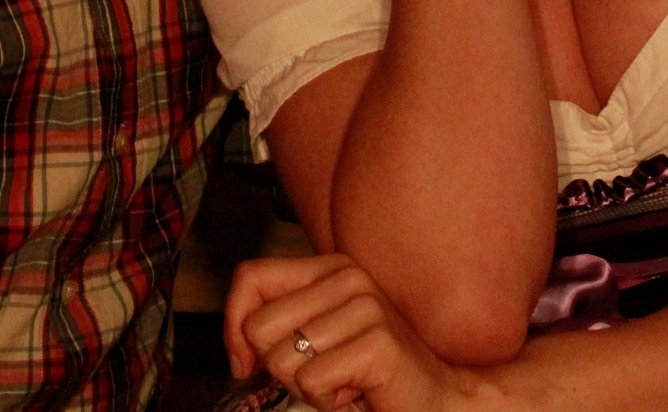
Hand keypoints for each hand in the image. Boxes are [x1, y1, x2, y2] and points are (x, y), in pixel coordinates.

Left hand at [226, 252, 467, 411]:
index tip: (245, 362)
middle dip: (278, 367)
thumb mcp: (316, 339)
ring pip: (283, 360)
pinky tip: (357, 391)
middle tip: (319, 372)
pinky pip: (312, 381)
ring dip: (307, 387)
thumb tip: (237, 350)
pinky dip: (327, 400)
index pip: (250, 276)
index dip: (233, 325)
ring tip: (343, 380)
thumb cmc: (367, 375)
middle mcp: (349, 277)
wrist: (434, 400)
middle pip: (259, 327)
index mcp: (330, 268)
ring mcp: (366, 307)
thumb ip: (278, 327)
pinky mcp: (378, 343)